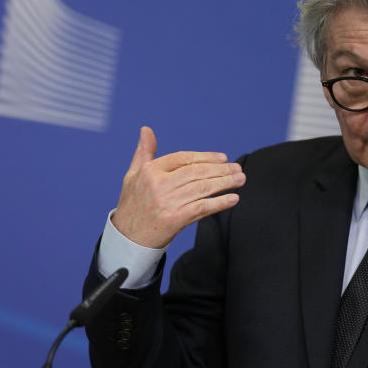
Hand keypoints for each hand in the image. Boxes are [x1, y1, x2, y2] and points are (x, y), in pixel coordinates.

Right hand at [111, 126, 245, 248]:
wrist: (128, 238)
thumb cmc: (132, 205)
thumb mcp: (133, 175)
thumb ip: (144, 152)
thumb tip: (146, 129)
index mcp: (150, 171)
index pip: (183, 158)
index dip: (205, 157)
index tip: (223, 158)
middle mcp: (159, 184)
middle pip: (197, 172)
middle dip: (220, 170)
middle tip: (238, 169)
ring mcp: (167, 202)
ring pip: (202, 188)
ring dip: (225, 183)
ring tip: (240, 179)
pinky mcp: (174, 219)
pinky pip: (202, 208)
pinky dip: (219, 203)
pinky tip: (233, 198)